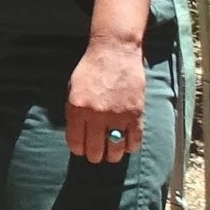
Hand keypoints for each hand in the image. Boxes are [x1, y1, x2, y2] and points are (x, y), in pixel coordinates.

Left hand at [67, 37, 144, 163]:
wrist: (114, 53)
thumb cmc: (90, 70)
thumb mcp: (72, 90)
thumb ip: (74, 112)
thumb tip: (77, 135)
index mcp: (77, 109)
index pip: (76, 142)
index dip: (78, 150)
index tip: (81, 151)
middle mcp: (97, 115)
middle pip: (95, 149)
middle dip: (94, 156)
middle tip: (96, 155)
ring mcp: (118, 115)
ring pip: (115, 149)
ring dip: (112, 155)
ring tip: (111, 155)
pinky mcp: (136, 113)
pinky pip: (134, 140)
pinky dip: (130, 147)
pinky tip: (127, 146)